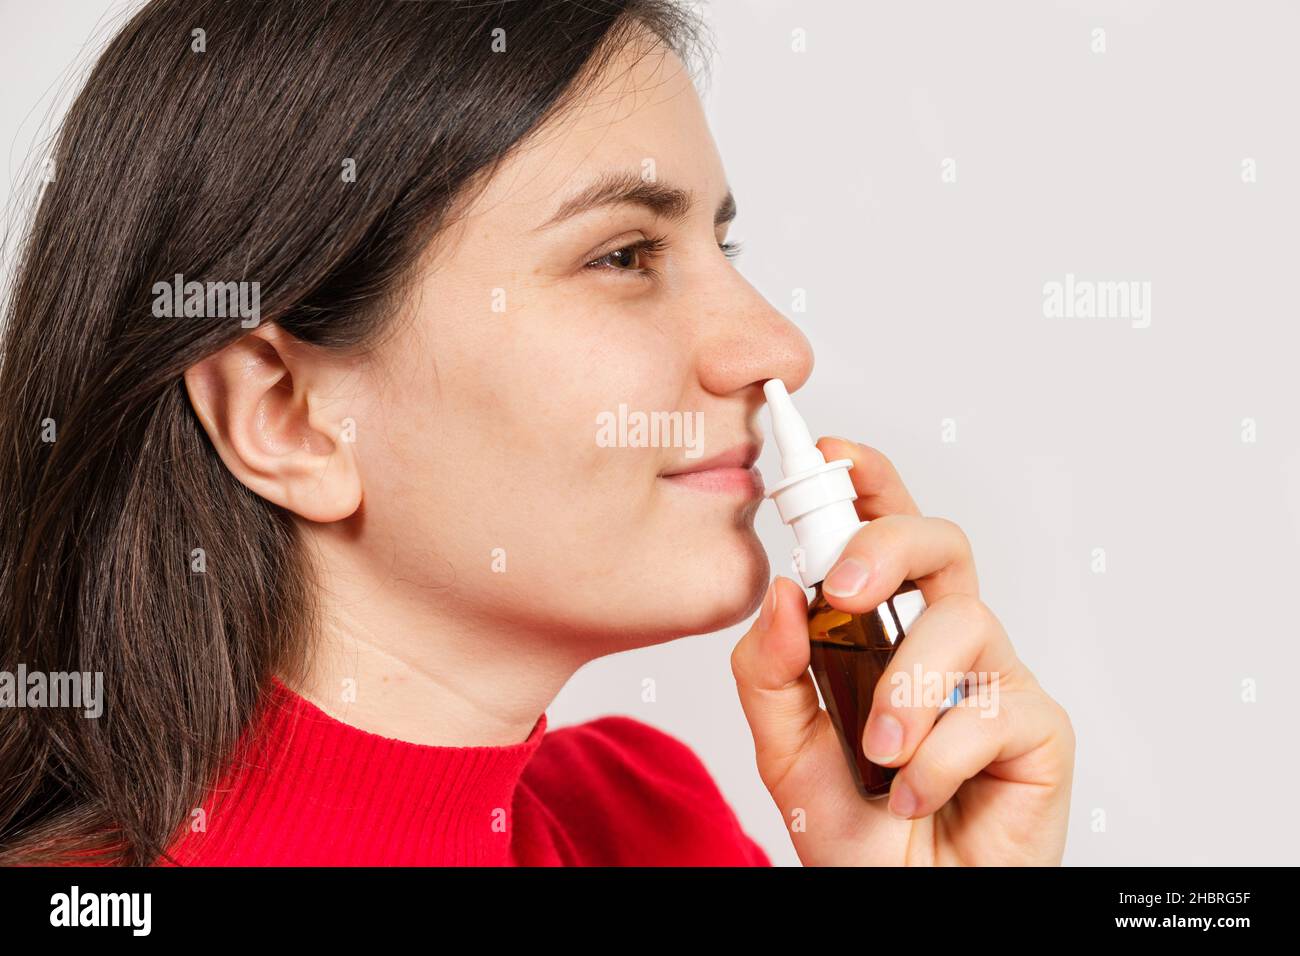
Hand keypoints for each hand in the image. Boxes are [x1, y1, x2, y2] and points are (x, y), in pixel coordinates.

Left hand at [731, 437, 1074, 864]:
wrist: (904, 905)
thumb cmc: (853, 829)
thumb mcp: (782, 748)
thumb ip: (768, 671)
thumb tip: (782, 593)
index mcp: (882, 630)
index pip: (882, 534)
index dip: (868, 481)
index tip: (829, 450)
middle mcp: (944, 642)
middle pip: (941, 544)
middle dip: (887, 542)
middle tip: (840, 586)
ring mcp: (995, 680)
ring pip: (964, 623)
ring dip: (906, 690)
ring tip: (879, 753)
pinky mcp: (1039, 729)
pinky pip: (993, 709)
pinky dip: (938, 759)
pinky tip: (918, 796)